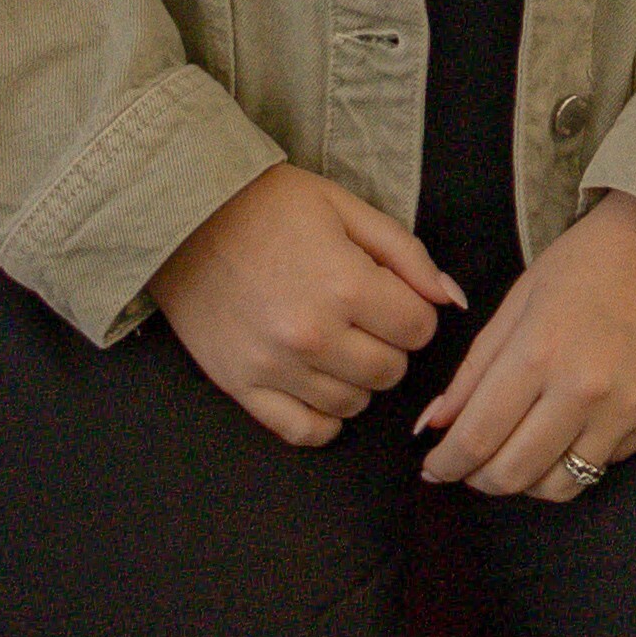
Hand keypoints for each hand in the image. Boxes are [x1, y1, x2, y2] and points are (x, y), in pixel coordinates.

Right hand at [147, 165, 459, 447]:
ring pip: (353, 405)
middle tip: (363, 319)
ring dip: (356, 379)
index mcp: (345, 285)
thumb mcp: (346, 208)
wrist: (184, 216)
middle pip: (390, 372)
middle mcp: (312, 336)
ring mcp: (274, 368)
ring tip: (335, 343)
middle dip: (388, 345)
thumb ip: (406, 255)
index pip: (419, 330)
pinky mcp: (240, 387)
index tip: (390, 296)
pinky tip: (318, 384)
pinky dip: (321, 418)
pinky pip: (303, 431)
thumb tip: (451, 300)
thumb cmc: (269, 205)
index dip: (412, 311)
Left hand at [420, 192, 635, 497]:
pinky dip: (574, 459)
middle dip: (478, 479)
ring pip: (559, 487)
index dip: (446, 463)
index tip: (434, 467)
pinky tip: (567, 431)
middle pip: (513, 474)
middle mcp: (582, 390)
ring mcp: (625, 409)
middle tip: (470, 467)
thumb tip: (433, 423)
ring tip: (517, 456)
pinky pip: (602, 466)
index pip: (476, 437)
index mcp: (538, 352)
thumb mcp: (520, 299)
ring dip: (526, 482)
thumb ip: (475, 368)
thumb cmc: (590, 259)